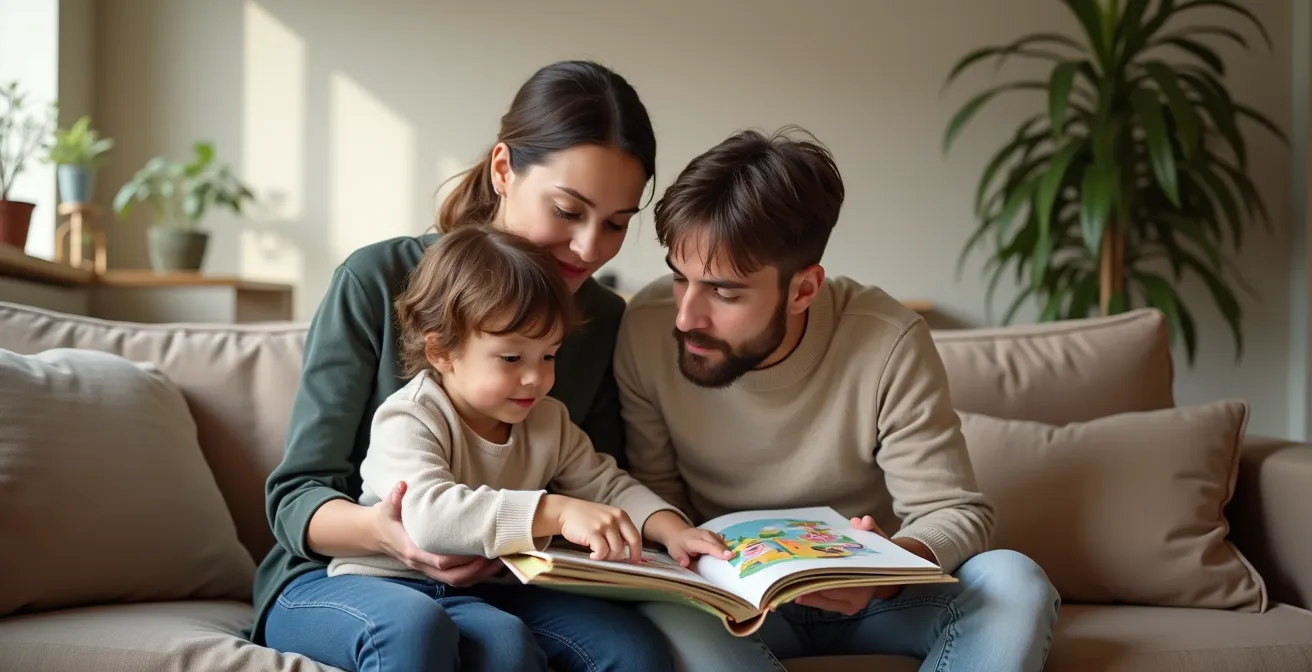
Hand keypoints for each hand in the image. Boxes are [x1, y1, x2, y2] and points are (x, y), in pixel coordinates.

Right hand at [372, 481, 501, 585]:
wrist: (376, 534)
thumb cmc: (386, 518)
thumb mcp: (387, 507)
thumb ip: (395, 497)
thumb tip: (402, 485)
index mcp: (412, 550)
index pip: (440, 560)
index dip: (461, 558)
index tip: (480, 548)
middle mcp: (422, 564)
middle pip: (453, 576)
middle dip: (477, 569)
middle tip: (498, 556)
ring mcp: (428, 569)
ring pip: (457, 581)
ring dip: (479, 575)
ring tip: (500, 562)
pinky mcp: (434, 569)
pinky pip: (456, 579)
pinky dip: (475, 575)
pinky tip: (490, 566)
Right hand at [537, 494, 642, 563]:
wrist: (565, 510)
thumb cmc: (586, 518)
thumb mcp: (606, 518)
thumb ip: (618, 530)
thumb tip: (627, 551)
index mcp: (621, 515)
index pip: (635, 537)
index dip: (637, 552)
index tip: (635, 562)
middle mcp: (615, 518)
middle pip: (628, 545)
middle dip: (621, 557)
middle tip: (612, 561)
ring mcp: (604, 525)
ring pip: (615, 550)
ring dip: (607, 557)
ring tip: (598, 555)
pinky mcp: (593, 532)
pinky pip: (602, 552)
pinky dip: (598, 557)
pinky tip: (591, 555)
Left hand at [645, 512, 735, 566]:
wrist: (678, 532)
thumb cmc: (677, 544)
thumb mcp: (674, 551)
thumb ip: (680, 557)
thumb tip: (685, 563)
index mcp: (694, 540)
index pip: (708, 546)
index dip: (718, 551)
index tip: (729, 556)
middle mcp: (704, 535)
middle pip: (717, 543)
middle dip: (727, 551)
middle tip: (737, 559)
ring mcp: (711, 534)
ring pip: (721, 542)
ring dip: (728, 550)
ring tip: (737, 558)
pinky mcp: (714, 536)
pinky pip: (722, 542)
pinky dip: (727, 548)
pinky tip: (731, 555)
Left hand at [794, 515, 905, 613]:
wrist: (888, 573)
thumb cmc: (879, 553)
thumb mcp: (877, 537)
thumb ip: (869, 527)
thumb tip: (861, 521)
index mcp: (868, 577)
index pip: (837, 575)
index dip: (818, 571)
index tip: (800, 567)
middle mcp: (861, 597)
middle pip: (827, 590)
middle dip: (806, 584)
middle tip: (787, 578)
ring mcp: (854, 606)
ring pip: (825, 600)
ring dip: (806, 593)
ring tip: (786, 587)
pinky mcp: (848, 610)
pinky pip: (826, 605)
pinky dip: (811, 600)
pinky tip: (796, 595)